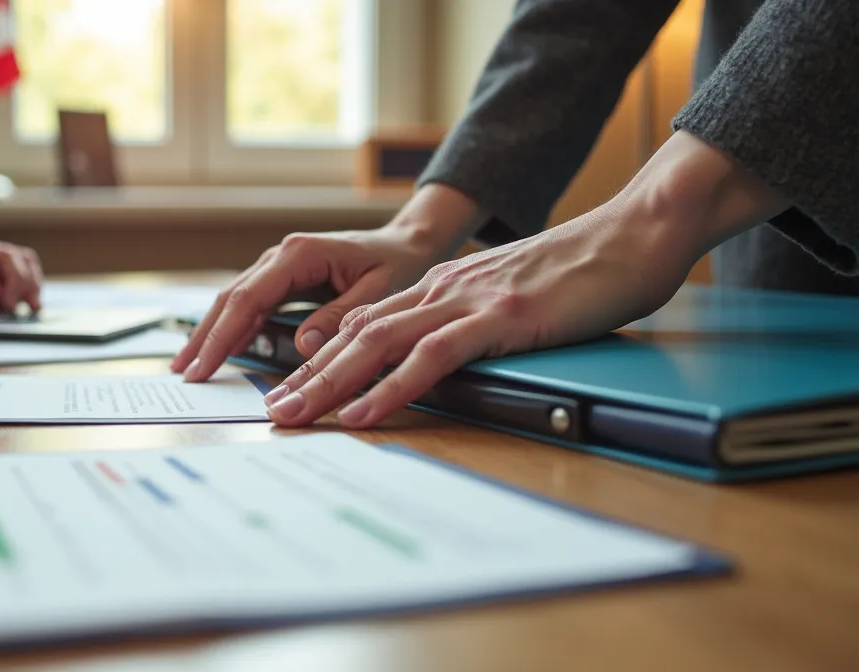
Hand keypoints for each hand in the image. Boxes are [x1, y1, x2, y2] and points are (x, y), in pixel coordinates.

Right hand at [172, 184, 485, 382]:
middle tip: (184, 375)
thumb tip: (304, 347)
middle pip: (231, 299)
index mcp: (299, 255)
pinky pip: (250, 303)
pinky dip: (231, 327)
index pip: (247, 300)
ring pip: (234, 300)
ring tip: (188, 365)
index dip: (222, 337)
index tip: (205, 368)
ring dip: (211, 333)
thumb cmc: (399, 265)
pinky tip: (218, 349)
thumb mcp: (378, 293)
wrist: (409, 242)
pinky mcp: (283, 277)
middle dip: (205, 338)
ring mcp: (279, 265)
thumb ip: (339, 318)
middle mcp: (281, 255)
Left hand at [264, 131, 789, 427]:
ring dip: (328, 384)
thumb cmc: (581, 273)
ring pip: (377, 344)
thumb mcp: (508, 297)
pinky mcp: (500, 316)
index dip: (320, 360)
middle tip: (272, 413)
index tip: (289, 391)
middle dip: (306, 377)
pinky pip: (431, 357)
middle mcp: (441, 290)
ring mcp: (467, 301)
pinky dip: (390, 387)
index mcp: (441, 288)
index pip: (364, 326)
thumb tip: (432, 355)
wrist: (634, 232)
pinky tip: (362, 411)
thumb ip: (466, 321)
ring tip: (294, 416)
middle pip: (354, 336)